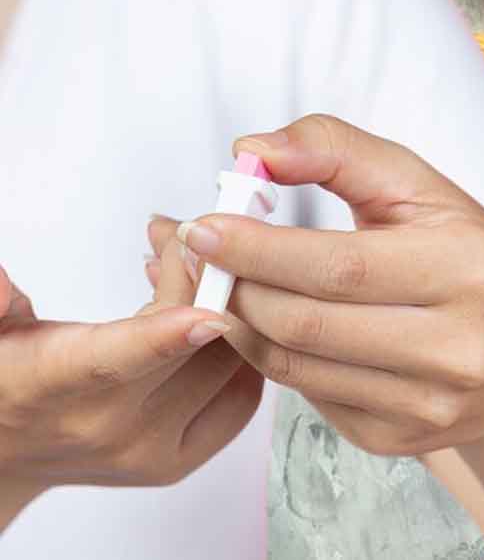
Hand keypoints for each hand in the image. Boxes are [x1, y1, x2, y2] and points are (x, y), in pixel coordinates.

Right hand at [0, 237, 261, 494]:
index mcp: (50, 384)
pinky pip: (241, 399)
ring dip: (226, 309)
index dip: (167, 335)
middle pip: (191, 347)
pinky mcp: (178, 461)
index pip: (114, 361)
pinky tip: (215, 320)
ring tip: (194, 274)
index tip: (209, 313)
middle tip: (185, 240)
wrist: (6, 452)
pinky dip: (241, 353)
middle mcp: (104, 425)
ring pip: (225, 367)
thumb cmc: (8, 376)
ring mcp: (147, 449)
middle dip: (202, 278)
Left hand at [166, 115, 483, 455]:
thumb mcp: (422, 188)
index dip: (258, 249)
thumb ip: (338, 150)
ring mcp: (430, 403)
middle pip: (307, 323)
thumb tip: (252, 148)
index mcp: (471, 270)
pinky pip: (309, 397)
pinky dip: (277, 358)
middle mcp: (460, 348)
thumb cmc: (468, 257)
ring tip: (230, 287)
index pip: (338, 266)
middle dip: (237, 288)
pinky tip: (277, 327)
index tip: (203, 228)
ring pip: (296, 367)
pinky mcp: (400, 440)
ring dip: (245, 324)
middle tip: (204, 259)